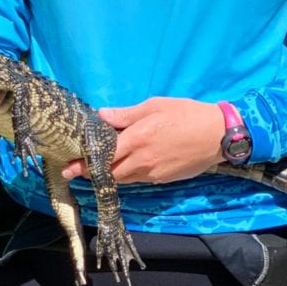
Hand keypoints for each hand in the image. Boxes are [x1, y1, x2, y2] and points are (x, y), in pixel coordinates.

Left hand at [61, 97, 225, 184]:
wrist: (219, 135)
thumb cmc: (185, 114)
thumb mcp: (154, 106)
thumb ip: (126, 114)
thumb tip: (101, 116)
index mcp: (137, 140)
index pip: (104, 156)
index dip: (84, 163)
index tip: (67, 167)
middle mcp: (143, 161)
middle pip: (110, 173)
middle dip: (90, 174)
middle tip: (74, 171)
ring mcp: (154, 173)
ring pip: (124, 179)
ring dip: (108, 176)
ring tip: (94, 170)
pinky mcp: (164, 178)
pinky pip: (139, 179)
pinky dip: (126, 175)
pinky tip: (123, 167)